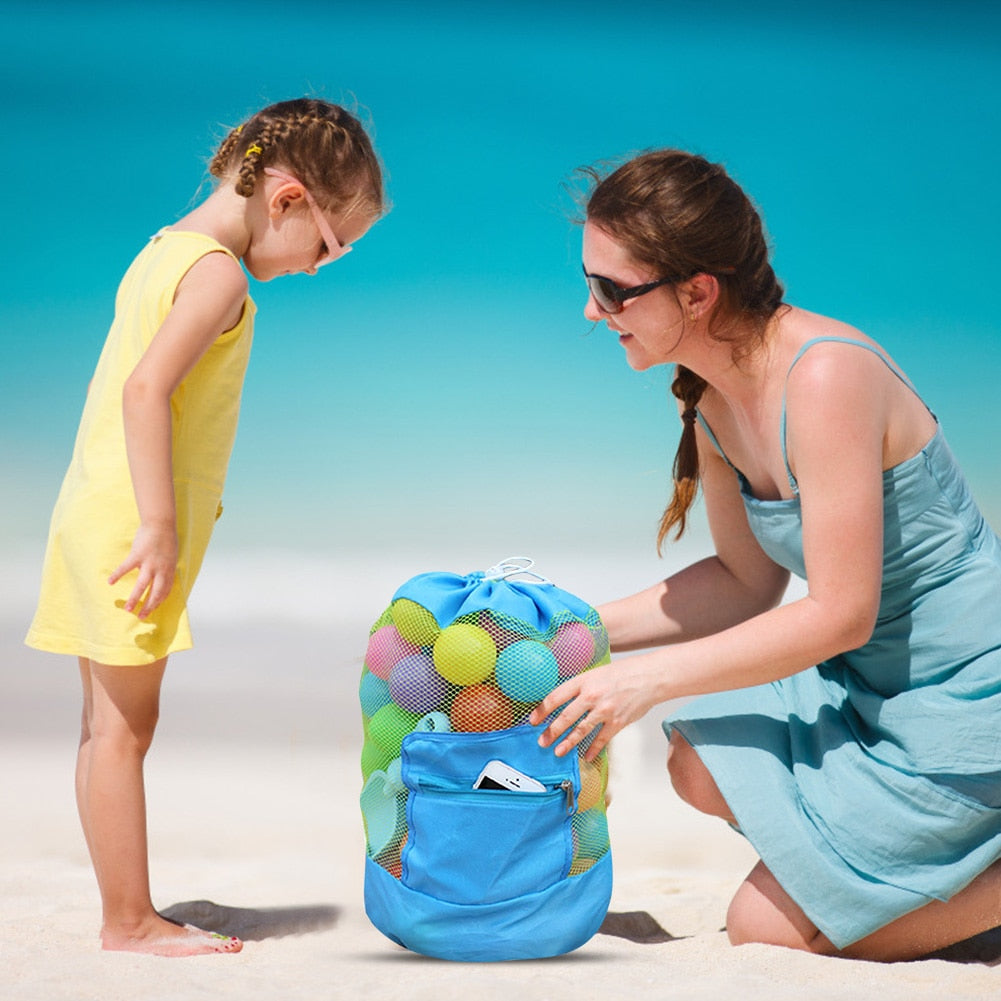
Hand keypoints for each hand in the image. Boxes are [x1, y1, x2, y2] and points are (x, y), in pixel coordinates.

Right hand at [108, 522, 177, 618]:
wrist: (161, 524)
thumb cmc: (166, 539)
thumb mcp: (171, 557)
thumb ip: (165, 568)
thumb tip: (160, 577)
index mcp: (169, 570)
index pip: (165, 591)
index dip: (159, 601)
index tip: (153, 609)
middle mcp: (161, 570)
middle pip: (156, 593)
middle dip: (149, 606)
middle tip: (141, 617)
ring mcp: (149, 563)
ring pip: (142, 586)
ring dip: (135, 599)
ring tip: (127, 609)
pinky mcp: (138, 555)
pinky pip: (126, 568)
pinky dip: (117, 575)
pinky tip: (110, 582)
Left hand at [528, 657, 656, 760]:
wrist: (649, 677)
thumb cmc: (623, 672)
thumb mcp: (596, 673)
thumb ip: (581, 687)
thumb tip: (564, 700)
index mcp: (584, 681)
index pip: (556, 697)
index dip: (542, 710)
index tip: (533, 720)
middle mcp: (592, 696)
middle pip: (565, 717)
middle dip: (551, 732)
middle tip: (541, 742)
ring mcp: (604, 710)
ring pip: (581, 730)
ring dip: (567, 743)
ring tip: (558, 752)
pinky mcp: (617, 722)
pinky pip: (601, 739)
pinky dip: (593, 749)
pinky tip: (586, 756)